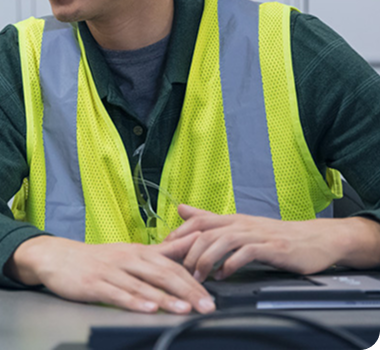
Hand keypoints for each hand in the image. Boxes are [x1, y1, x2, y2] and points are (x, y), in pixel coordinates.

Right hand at [5, 234, 214, 313]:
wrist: (56, 257)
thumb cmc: (95, 258)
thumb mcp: (129, 251)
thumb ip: (160, 252)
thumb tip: (190, 244)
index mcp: (138, 251)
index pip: (172, 265)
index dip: (194, 280)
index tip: (212, 295)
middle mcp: (127, 259)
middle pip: (162, 274)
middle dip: (187, 291)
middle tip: (207, 305)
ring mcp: (110, 271)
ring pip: (142, 284)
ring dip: (165, 297)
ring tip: (184, 309)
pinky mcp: (94, 284)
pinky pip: (117, 293)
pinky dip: (134, 301)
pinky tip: (147, 308)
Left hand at [166, 204, 379, 281]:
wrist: (317, 239)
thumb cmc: (277, 236)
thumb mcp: (242, 225)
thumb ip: (211, 219)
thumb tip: (181, 209)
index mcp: (233, 220)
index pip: (199, 220)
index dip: (179, 233)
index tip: (166, 249)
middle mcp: (242, 224)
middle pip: (205, 232)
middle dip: (188, 251)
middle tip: (179, 269)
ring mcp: (256, 234)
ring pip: (222, 241)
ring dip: (206, 259)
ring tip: (198, 276)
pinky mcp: (271, 247)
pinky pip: (245, 253)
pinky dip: (230, 264)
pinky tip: (223, 275)